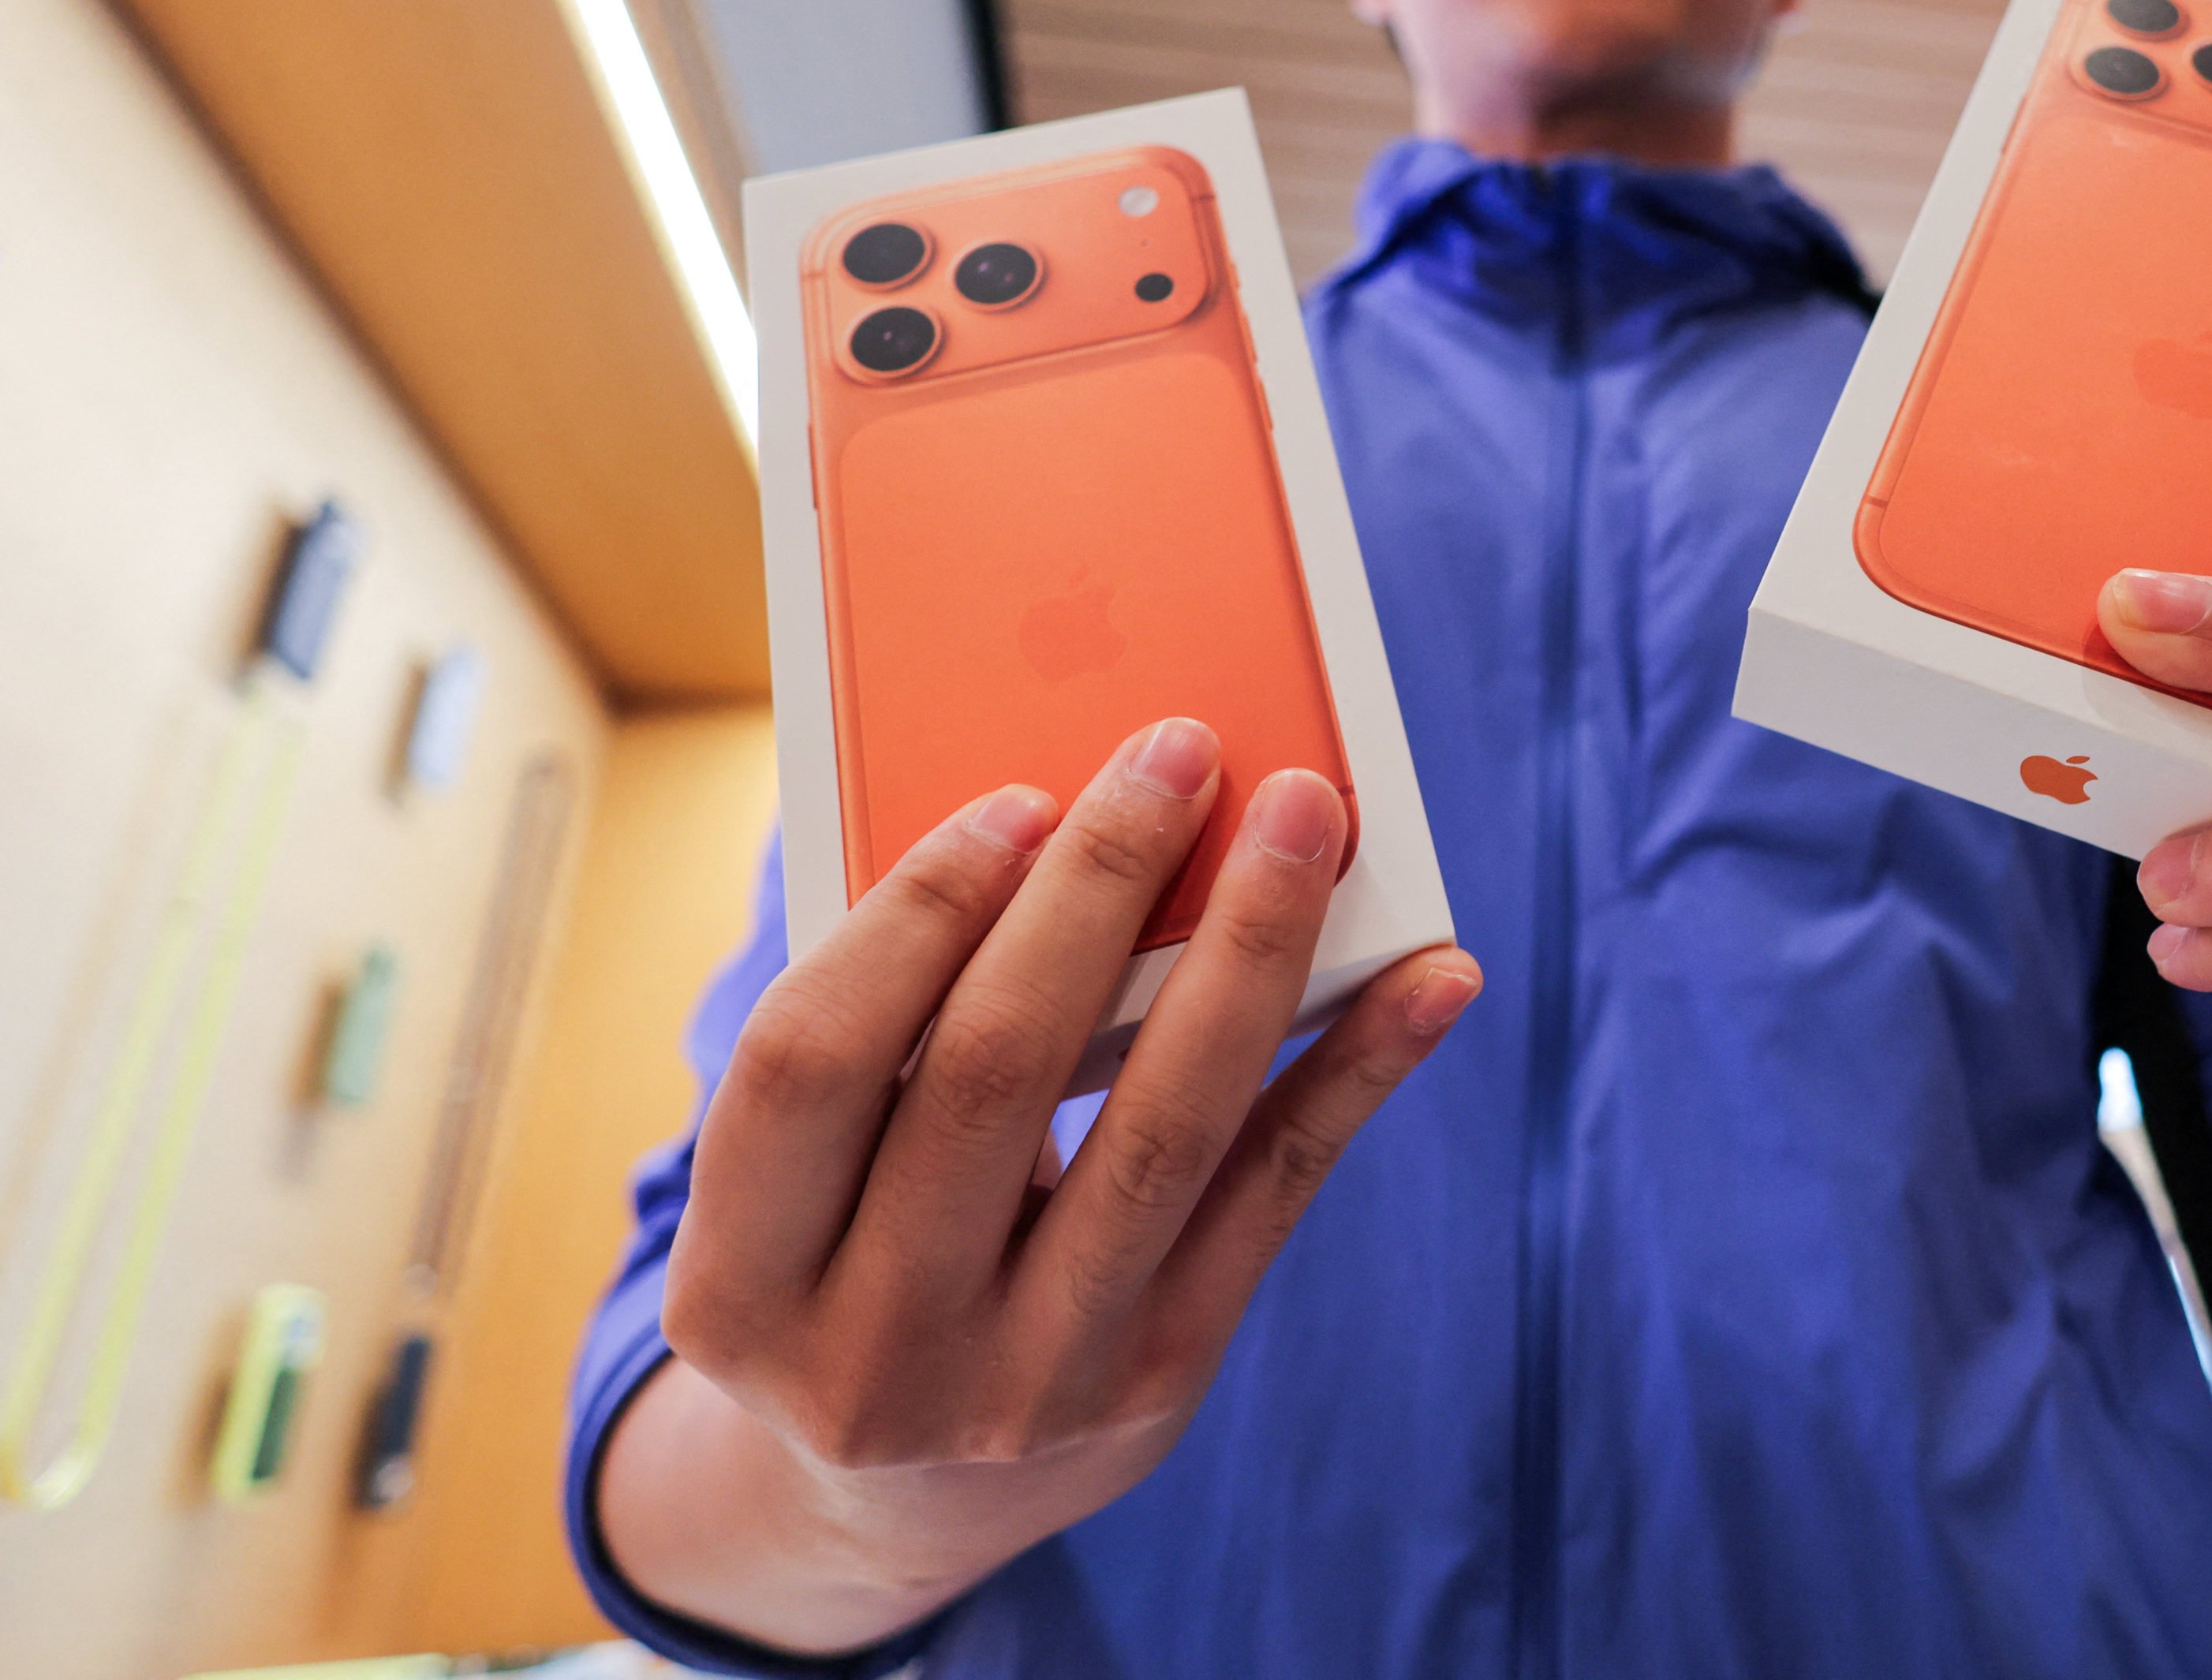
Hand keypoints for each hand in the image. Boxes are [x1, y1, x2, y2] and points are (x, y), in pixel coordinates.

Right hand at [597, 717, 1481, 1654]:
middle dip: (1096, 888)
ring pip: (1159, 1131)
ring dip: (1248, 951)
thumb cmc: (843, 1265)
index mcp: (732, 1293)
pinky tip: (1432, 977)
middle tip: (1181, 751)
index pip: (811, 1065)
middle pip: (994, 1073)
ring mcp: (1026, 1386)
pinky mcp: (1159, 1386)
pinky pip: (1272, 1197)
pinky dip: (1357, 1071)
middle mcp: (872, 1356)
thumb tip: (1053, 824)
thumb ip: (881, 1043)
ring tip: (1308, 821)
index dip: (910, 917)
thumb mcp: (798, 1195)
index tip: (1015, 795)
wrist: (895, 1507)